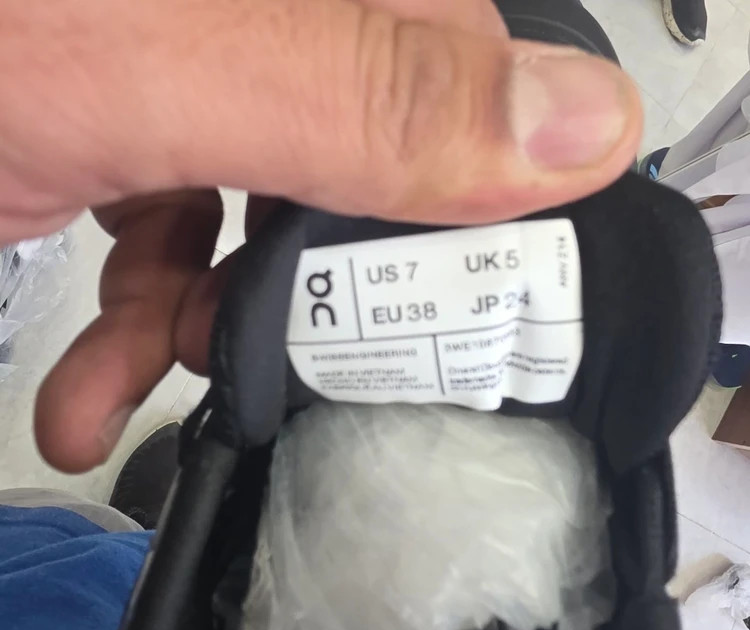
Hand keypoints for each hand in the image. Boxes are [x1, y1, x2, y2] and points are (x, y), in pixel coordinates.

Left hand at [3, 0, 641, 470]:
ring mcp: (194, 68)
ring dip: (212, 326)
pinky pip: (182, 228)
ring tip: (152, 383)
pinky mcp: (126, 124)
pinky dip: (146, 321)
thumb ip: (363, 93)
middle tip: (296, 367)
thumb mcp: (144, 61)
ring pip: (267, 213)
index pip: (465, 72)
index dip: (480, 198)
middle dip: (322, 286)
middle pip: (366, 160)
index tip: (458, 314)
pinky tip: (96, 392)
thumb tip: (585, 125)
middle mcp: (266, 16)